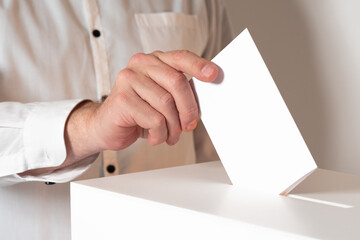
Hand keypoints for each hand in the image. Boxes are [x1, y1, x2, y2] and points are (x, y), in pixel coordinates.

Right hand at [89, 50, 217, 151]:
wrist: (106, 126)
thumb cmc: (138, 113)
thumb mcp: (161, 100)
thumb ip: (178, 94)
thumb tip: (200, 103)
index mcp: (153, 61)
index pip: (181, 57)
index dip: (199, 66)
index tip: (214, 75)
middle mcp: (140, 65)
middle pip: (177, 82)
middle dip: (189, 109)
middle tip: (190, 125)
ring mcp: (129, 79)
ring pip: (167, 103)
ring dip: (174, 127)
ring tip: (170, 136)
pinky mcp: (122, 99)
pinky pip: (154, 119)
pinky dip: (160, 134)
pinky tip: (155, 137)